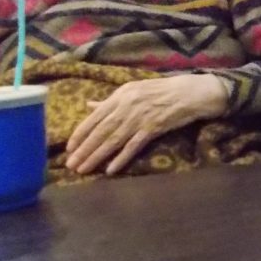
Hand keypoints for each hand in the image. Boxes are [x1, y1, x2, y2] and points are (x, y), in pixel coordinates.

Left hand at [65, 74, 228, 175]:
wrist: (191, 92)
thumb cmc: (163, 91)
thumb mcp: (134, 90)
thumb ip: (111, 101)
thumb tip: (89, 105)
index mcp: (121, 95)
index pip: (94, 116)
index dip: (81, 133)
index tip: (69, 148)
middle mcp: (127, 105)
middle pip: (101, 131)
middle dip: (84, 149)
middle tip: (70, 165)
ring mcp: (140, 117)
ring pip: (113, 139)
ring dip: (97, 156)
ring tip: (84, 169)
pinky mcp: (154, 127)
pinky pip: (134, 145)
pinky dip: (121, 158)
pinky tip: (111, 169)